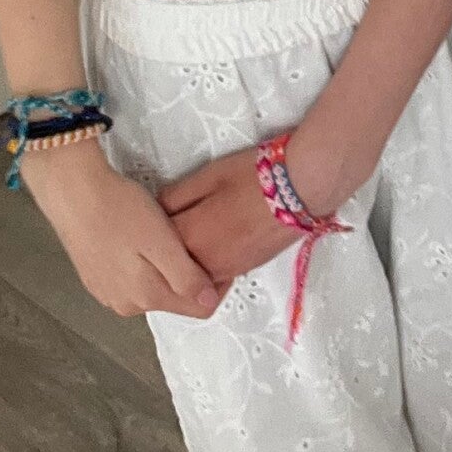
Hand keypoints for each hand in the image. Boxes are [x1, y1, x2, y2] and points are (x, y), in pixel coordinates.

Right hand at [22, 144, 223, 318]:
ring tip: (163, 234)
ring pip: (154, 288)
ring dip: (165, 268)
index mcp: (148, 298)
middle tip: (187, 237)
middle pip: (175, 298)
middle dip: (189, 274)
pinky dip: (142, 263)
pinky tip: (138, 237)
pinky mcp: (96, 278)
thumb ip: (186, 277)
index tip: (216, 251)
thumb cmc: (119, 211)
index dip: (215, 281)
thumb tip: (207, 302)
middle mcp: (127, 305)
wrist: (72, 192)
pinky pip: (132, 279)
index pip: (199, 307)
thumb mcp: (163, 241)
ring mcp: (108, 293)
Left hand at [160, 146, 291, 284]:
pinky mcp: (243, 270)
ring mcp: (225, 270)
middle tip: (169, 226)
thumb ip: (175, 196)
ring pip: (192, 274)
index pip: (155, 241)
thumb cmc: (253, 176)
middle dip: (164, 249)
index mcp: (190, 236)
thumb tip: (157, 210)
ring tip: (191, 234)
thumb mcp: (208, 176)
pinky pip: (213, 275)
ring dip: (185, 259)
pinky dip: (205, 264)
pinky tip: (212, 243)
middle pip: (170, 265)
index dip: (151, 227)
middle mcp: (203, 262)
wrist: (300, 189)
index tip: (152, 216)